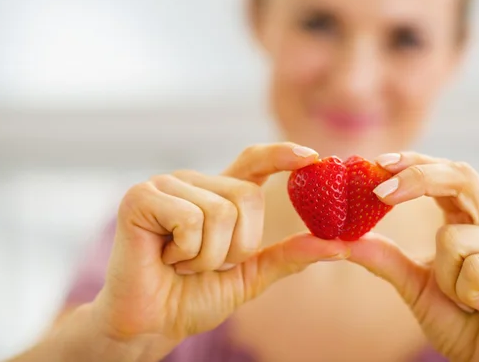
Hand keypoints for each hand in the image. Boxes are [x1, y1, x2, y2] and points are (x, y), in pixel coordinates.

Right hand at [92, 143, 349, 353]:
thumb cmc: (193, 297)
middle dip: (235, 246)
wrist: (150, 325)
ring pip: (220, 212)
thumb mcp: (250, 276)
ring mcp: (165, 185)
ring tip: (180, 263)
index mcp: (217, 195)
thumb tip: (337, 244)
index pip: (254, 161)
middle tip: (204, 264)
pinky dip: (184, 252)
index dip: (282, 154)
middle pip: (246, 196)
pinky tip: (163, 258)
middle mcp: (194, 182)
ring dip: (207, 256)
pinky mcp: (141, 197)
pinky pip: (190, 220)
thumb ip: (287, 256)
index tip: (313, 156)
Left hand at [346, 152, 478, 361]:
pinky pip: (475, 267)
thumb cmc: (457, 320)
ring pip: (453, 237)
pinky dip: (465, 292)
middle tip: (380, 193)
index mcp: (475, 218)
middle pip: (461, 175)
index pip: (447, 174)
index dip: (416, 163)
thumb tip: (341, 238)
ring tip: (465, 299)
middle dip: (417, 178)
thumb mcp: (412, 282)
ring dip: (443, 277)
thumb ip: (383, 256)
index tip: (380, 163)